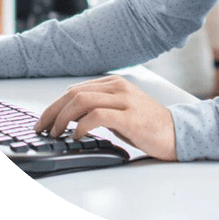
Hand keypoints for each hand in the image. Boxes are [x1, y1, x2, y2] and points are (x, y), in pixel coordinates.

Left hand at [34, 75, 177, 160]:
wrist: (176, 132)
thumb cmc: (147, 125)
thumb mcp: (121, 111)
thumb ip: (99, 108)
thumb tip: (70, 117)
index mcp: (115, 84)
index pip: (75, 89)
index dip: (55, 105)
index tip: (44, 121)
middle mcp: (119, 87)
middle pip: (74, 93)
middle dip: (52, 111)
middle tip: (42, 128)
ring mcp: (125, 100)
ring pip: (82, 100)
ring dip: (62, 118)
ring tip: (56, 133)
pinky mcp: (130, 117)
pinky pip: (97, 115)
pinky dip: (81, 125)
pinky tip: (76, 135)